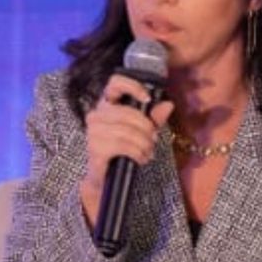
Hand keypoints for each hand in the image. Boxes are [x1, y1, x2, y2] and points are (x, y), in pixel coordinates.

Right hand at [80, 74, 173, 225]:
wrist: (106, 178)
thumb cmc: (122, 151)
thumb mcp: (143, 132)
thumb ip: (154, 118)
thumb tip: (168, 105)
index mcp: (107, 104)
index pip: (114, 82)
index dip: (132, 86)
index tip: (147, 98)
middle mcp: (96, 114)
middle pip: (127, 112)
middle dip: (146, 127)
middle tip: (153, 139)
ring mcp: (93, 131)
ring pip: (127, 131)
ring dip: (143, 143)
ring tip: (148, 152)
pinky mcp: (95, 148)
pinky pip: (122, 146)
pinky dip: (137, 153)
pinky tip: (141, 159)